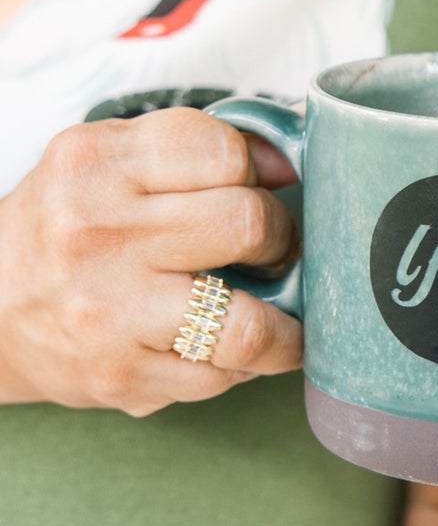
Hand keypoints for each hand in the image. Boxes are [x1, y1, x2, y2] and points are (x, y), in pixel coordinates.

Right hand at [0, 108, 301, 412]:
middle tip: (274, 249)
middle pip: (247, 224)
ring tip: (284, 321)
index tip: (261, 186)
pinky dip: (248, 367)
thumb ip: (186, 149)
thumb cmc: (61, 232)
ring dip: (287, 328)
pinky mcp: (120, 376)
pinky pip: (221, 376)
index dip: (257, 169)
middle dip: (280, 238)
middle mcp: (97, 233)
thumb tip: (284, 163)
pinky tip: (240, 352)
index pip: (221, 151)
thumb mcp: (102, 162)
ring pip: (248, 323)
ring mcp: (109, 311)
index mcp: (95, 164)